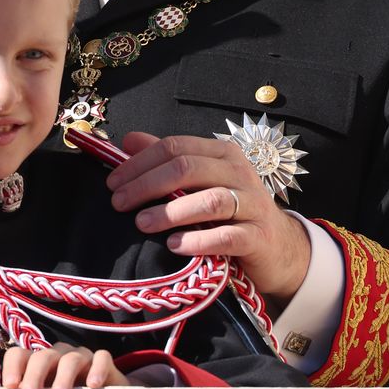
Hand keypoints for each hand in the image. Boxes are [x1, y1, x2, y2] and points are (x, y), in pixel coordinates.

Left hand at [0, 343, 126, 388]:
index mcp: (38, 364)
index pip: (19, 355)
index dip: (13, 367)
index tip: (10, 386)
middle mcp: (57, 355)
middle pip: (42, 357)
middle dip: (34, 376)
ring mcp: (81, 356)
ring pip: (70, 359)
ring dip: (63, 378)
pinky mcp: (103, 362)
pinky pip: (101, 358)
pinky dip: (97, 369)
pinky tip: (93, 385)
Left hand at [106, 131, 312, 304]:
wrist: (276, 247)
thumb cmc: (229, 211)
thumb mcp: (199, 181)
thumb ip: (166, 159)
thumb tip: (127, 140)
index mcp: (221, 153)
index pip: (175, 147)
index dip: (139, 163)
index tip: (113, 183)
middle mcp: (240, 172)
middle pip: (187, 168)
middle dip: (147, 185)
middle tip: (119, 204)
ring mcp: (253, 204)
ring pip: (209, 201)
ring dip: (170, 212)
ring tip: (142, 223)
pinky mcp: (259, 237)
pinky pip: (228, 236)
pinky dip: (198, 241)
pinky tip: (173, 245)